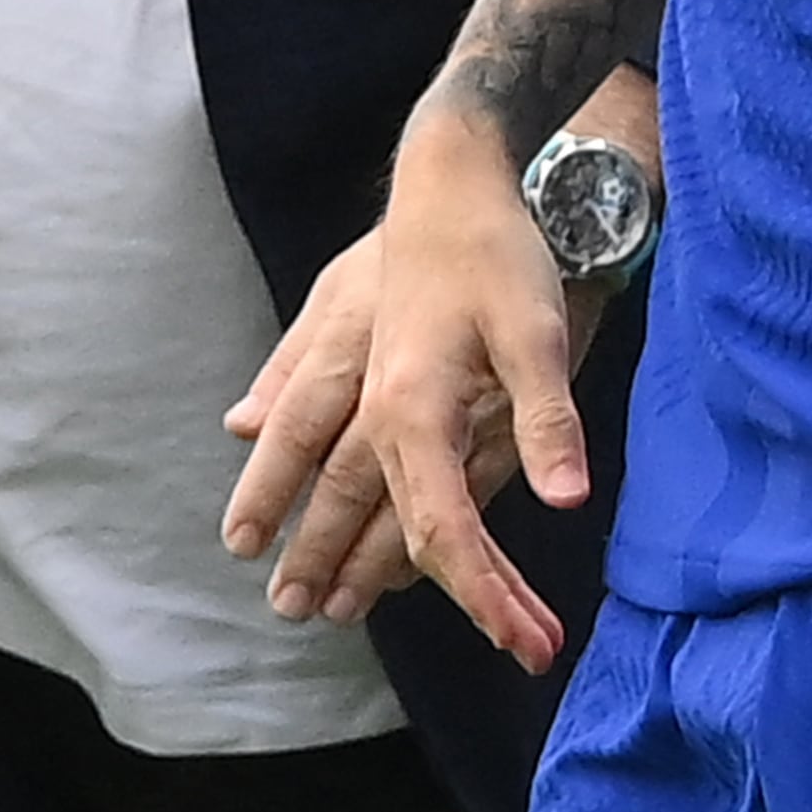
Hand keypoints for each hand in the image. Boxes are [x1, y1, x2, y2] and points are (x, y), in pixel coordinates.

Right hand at [251, 118, 598, 671]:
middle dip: (342, 568)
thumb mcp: (540, 336)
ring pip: (307, 451)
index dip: (483, 595)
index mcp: (415, 412)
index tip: (525, 646)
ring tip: (255, 555)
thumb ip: (545, 422)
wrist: (454, 164)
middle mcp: (368, 397)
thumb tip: (567, 502)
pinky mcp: (338, 316)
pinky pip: (293, 380)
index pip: (442, 528)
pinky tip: (245, 426)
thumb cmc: (502, 251)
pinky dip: (270, 408)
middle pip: (356, 503)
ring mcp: (345, 356)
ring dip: (287, 506)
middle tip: (312, 619)